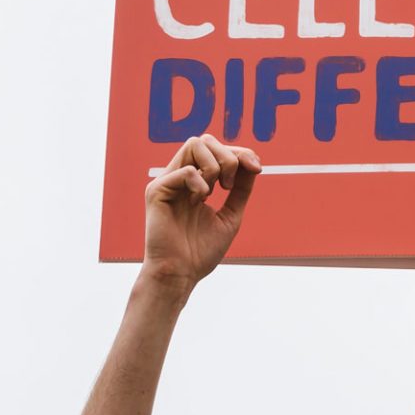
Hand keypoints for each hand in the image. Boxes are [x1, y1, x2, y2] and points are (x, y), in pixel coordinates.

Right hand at [140, 135, 260, 295]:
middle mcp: (180, 177)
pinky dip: (201, 182)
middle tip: (230, 186)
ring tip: (216, 191)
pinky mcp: (156, 191)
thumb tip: (253, 164)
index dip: (241, 152)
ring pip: (195, 144)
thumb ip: (241, 189)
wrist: (181, 274)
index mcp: (196, 182)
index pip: (218, 150)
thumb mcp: (231, 215)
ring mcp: (167, 182)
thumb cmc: (201, 251)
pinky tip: (200, 201)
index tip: (257, 168)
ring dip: (216, 164)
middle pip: (206, 140)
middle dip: (229, 156)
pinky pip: (185, 170)